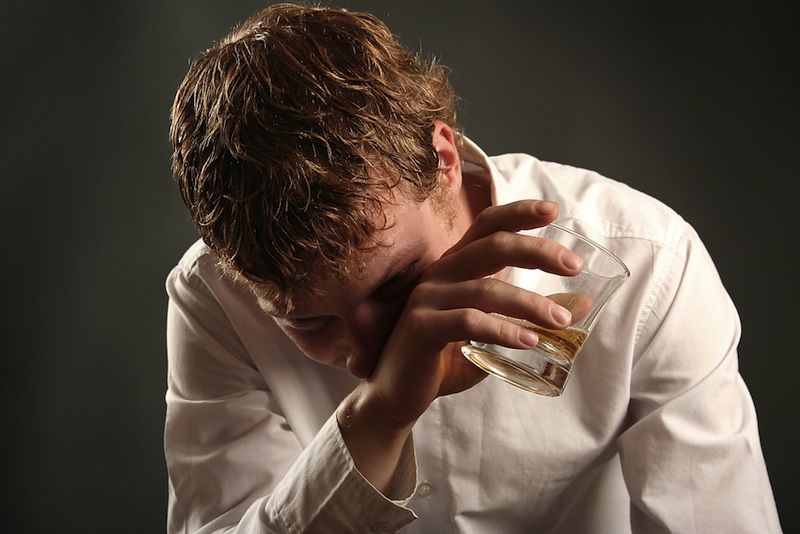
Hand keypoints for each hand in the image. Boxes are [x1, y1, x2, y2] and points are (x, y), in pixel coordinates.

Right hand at [361, 200, 583, 425]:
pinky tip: (529, 341)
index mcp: (455, 266)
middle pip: (491, 246)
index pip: (486, 226)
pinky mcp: (420, 327)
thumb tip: (582, 302)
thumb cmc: (446, 360)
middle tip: (574, 266)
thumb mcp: (495, 334)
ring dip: (529, 303)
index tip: (553, 211)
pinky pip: (467, 321)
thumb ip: (530, 317)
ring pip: (485, 288)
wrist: (398, 394)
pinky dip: (502, 330)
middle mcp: (439, 273)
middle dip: (537, 251)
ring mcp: (426, 298)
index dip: (518, 213)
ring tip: (562, 320)